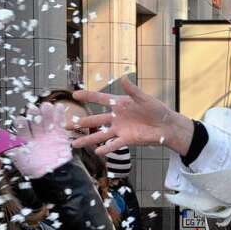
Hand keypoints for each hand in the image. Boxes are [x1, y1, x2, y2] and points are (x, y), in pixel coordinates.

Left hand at [11, 103, 72, 178]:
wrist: (53, 177)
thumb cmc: (35, 171)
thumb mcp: (19, 160)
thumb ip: (13, 149)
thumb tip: (2, 142)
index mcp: (26, 140)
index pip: (22, 128)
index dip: (22, 124)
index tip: (20, 119)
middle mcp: (36, 136)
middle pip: (35, 122)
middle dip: (34, 115)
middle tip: (33, 109)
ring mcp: (48, 134)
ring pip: (47, 120)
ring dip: (46, 113)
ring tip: (46, 106)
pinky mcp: (60, 135)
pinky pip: (60, 123)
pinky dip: (60, 115)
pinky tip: (59, 107)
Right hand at [72, 77, 194, 156]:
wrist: (165, 125)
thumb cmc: (156, 109)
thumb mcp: (144, 98)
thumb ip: (133, 90)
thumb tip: (124, 78)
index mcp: (119, 104)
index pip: (99, 99)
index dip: (87, 96)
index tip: (74, 94)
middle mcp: (116, 117)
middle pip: (94, 120)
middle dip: (79, 123)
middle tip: (65, 126)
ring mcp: (119, 130)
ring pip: (99, 135)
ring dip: (87, 140)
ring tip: (74, 144)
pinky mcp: (126, 140)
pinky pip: (113, 144)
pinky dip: (106, 148)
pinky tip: (96, 152)